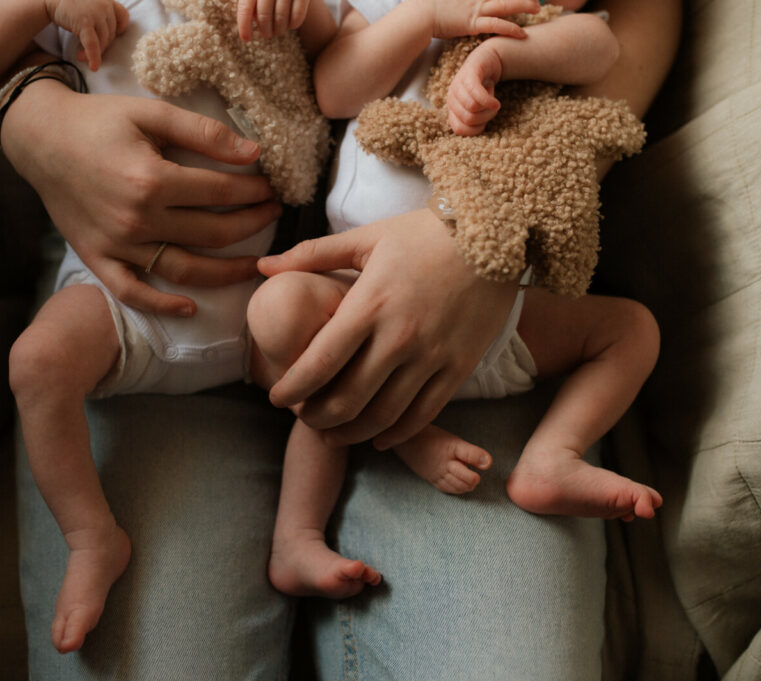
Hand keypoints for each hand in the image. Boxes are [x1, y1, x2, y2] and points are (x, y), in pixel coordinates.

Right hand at [1, 80, 282, 315]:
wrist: (40, 139)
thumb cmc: (97, 122)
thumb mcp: (150, 113)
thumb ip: (203, 132)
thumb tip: (253, 151)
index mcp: (151, 180)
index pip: (220, 192)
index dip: (253, 191)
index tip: (271, 188)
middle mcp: (137, 219)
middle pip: (211, 233)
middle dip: (252, 225)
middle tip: (272, 216)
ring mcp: (117, 244)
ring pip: (184, 270)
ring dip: (226, 272)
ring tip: (254, 265)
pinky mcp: (98, 259)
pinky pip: (134, 292)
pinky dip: (162, 306)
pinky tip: (191, 307)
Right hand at [44, 0, 129, 70]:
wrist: (51, 0)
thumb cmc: (72, 6)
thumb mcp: (92, 5)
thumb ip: (103, 16)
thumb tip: (109, 41)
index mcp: (108, 1)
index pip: (123, 16)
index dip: (119, 29)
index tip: (112, 36)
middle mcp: (105, 5)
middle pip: (111, 34)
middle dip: (101, 47)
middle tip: (88, 53)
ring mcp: (96, 13)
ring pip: (103, 41)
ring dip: (94, 54)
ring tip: (81, 57)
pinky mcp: (85, 21)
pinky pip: (93, 44)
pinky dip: (94, 57)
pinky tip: (93, 67)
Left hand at [237, 0, 309, 40]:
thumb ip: (249, 1)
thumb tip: (250, 20)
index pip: (245, 8)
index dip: (244, 26)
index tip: (246, 39)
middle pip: (263, 15)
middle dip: (264, 30)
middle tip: (266, 34)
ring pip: (280, 17)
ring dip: (278, 29)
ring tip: (278, 31)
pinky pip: (298, 15)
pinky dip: (293, 24)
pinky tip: (291, 25)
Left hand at [258, 209, 519, 448]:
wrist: (497, 234)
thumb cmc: (426, 233)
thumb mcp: (366, 237)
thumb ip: (312, 254)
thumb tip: (263, 267)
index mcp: (370, 304)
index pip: (319, 361)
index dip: (293, 388)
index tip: (276, 397)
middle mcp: (399, 338)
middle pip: (347, 398)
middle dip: (316, 416)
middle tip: (302, 418)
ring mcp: (432, 357)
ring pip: (383, 415)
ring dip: (351, 432)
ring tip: (331, 435)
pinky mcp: (459, 368)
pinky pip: (423, 414)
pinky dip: (396, 433)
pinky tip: (378, 437)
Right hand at [412, 0, 537, 40]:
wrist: (419, 14)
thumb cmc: (425, 3)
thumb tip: (459, 0)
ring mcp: (476, 8)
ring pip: (506, 4)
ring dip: (523, 5)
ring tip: (536, 8)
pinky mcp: (473, 23)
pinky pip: (496, 25)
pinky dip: (510, 28)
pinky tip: (522, 33)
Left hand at [446, 41, 502, 134]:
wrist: (487, 61)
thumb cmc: (482, 88)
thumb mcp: (477, 107)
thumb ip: (474, 120)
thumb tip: (477, 131)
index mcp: (452, 108)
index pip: (459, 129)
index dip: (476, 129)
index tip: (484, 121)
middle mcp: (451, 97)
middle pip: (469, 119)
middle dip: (485, 118)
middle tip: (491, 108)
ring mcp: (458, 85)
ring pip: (473, 108)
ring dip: (489, 108)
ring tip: (491, 99)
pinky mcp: (469, 74)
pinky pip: (477, 93)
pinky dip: (488, 101)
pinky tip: (496, 103)